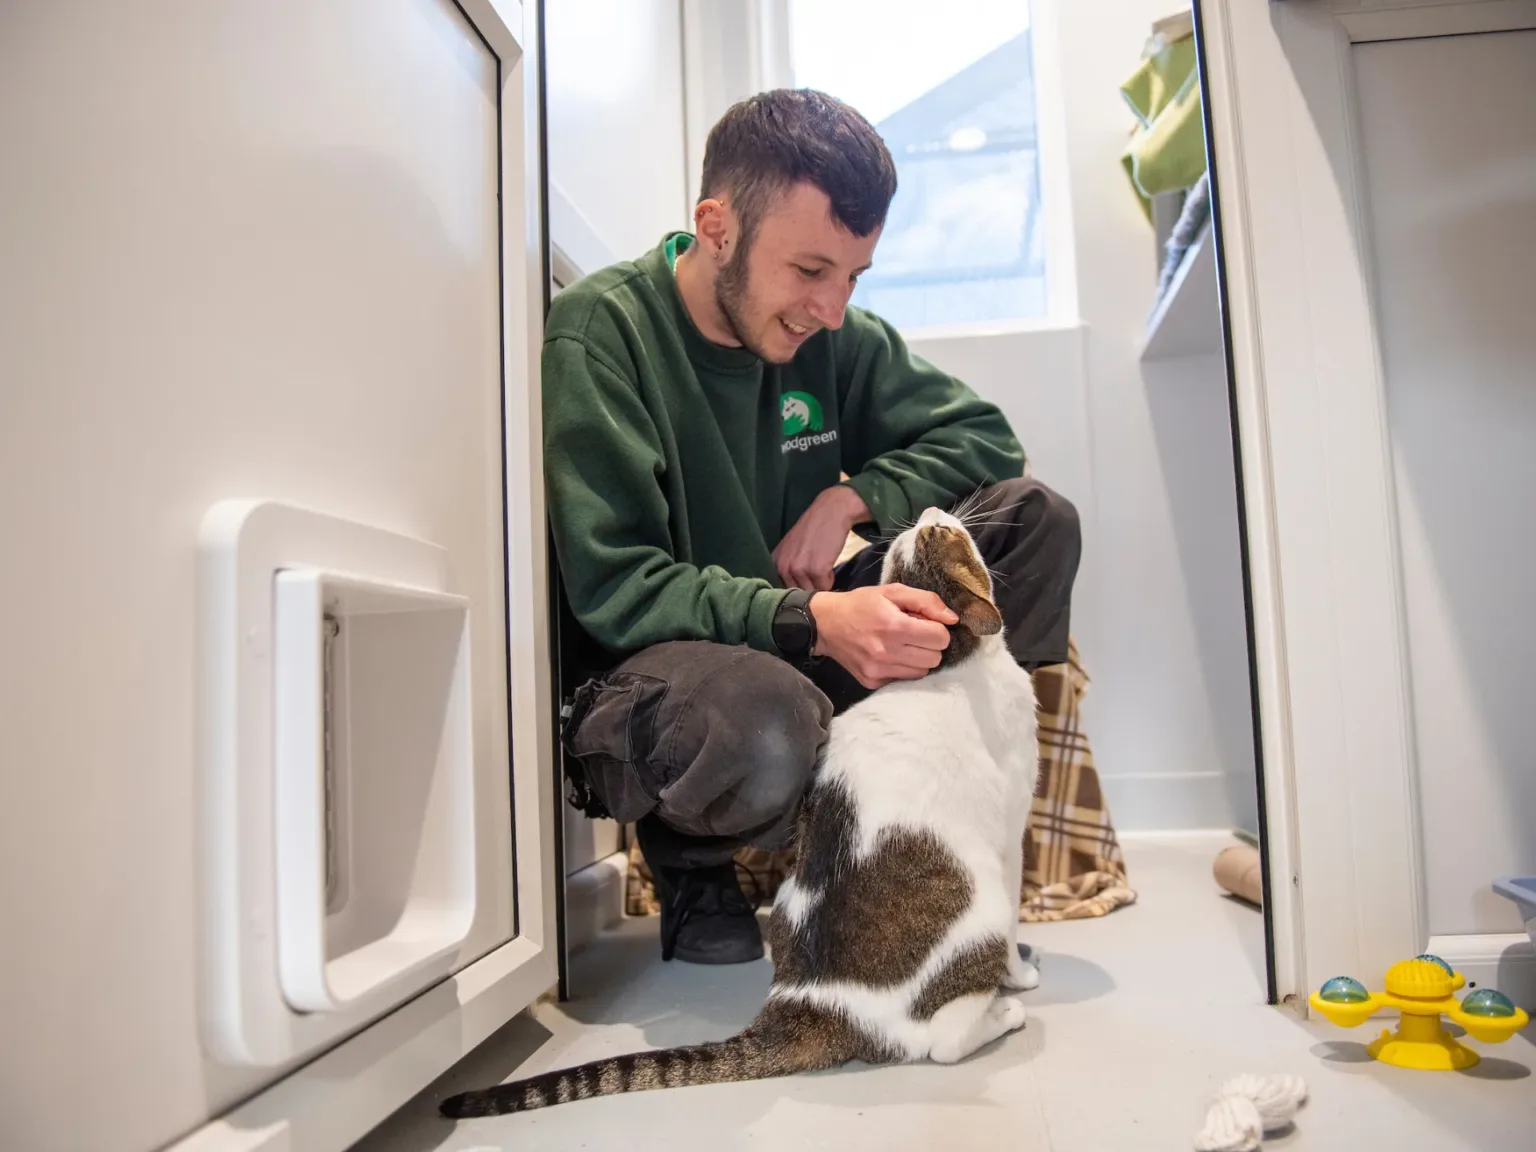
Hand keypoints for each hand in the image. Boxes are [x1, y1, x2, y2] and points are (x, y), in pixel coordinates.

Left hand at [773, 485, 870, 591]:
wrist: (831, 511)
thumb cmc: (814, 529)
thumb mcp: (791, 548)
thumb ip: (787, 568)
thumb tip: (792, 595)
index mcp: (775, 563)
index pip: (784, 590)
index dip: (798, 587)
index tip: (805, 577)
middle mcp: (783, 567)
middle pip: (799, 593)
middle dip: (810, 585)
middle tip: (817, 567)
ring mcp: (799, 569)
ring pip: (813, 592)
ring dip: (821, 582)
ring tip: (823, 562)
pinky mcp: (816, 570)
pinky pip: (826, 587)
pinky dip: (831, 578)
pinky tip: (828, 560)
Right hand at [809, 585, 956, 688]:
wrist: (824, 624)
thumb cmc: (861, 604)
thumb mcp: (892, 591)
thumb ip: (926, 601)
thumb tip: (952, 619)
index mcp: (894, 626)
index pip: (940, 638)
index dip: (937, 629)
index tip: (924, 623)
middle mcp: (887, 652)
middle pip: (935, 658)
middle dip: (930, 644)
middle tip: (914, 634)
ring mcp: (879, 670)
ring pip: (922, 672)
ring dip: (918, 658)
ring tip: (902, 644)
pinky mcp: (872, 682)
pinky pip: (904, 680)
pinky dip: (903, 667)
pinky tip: (889, 654)